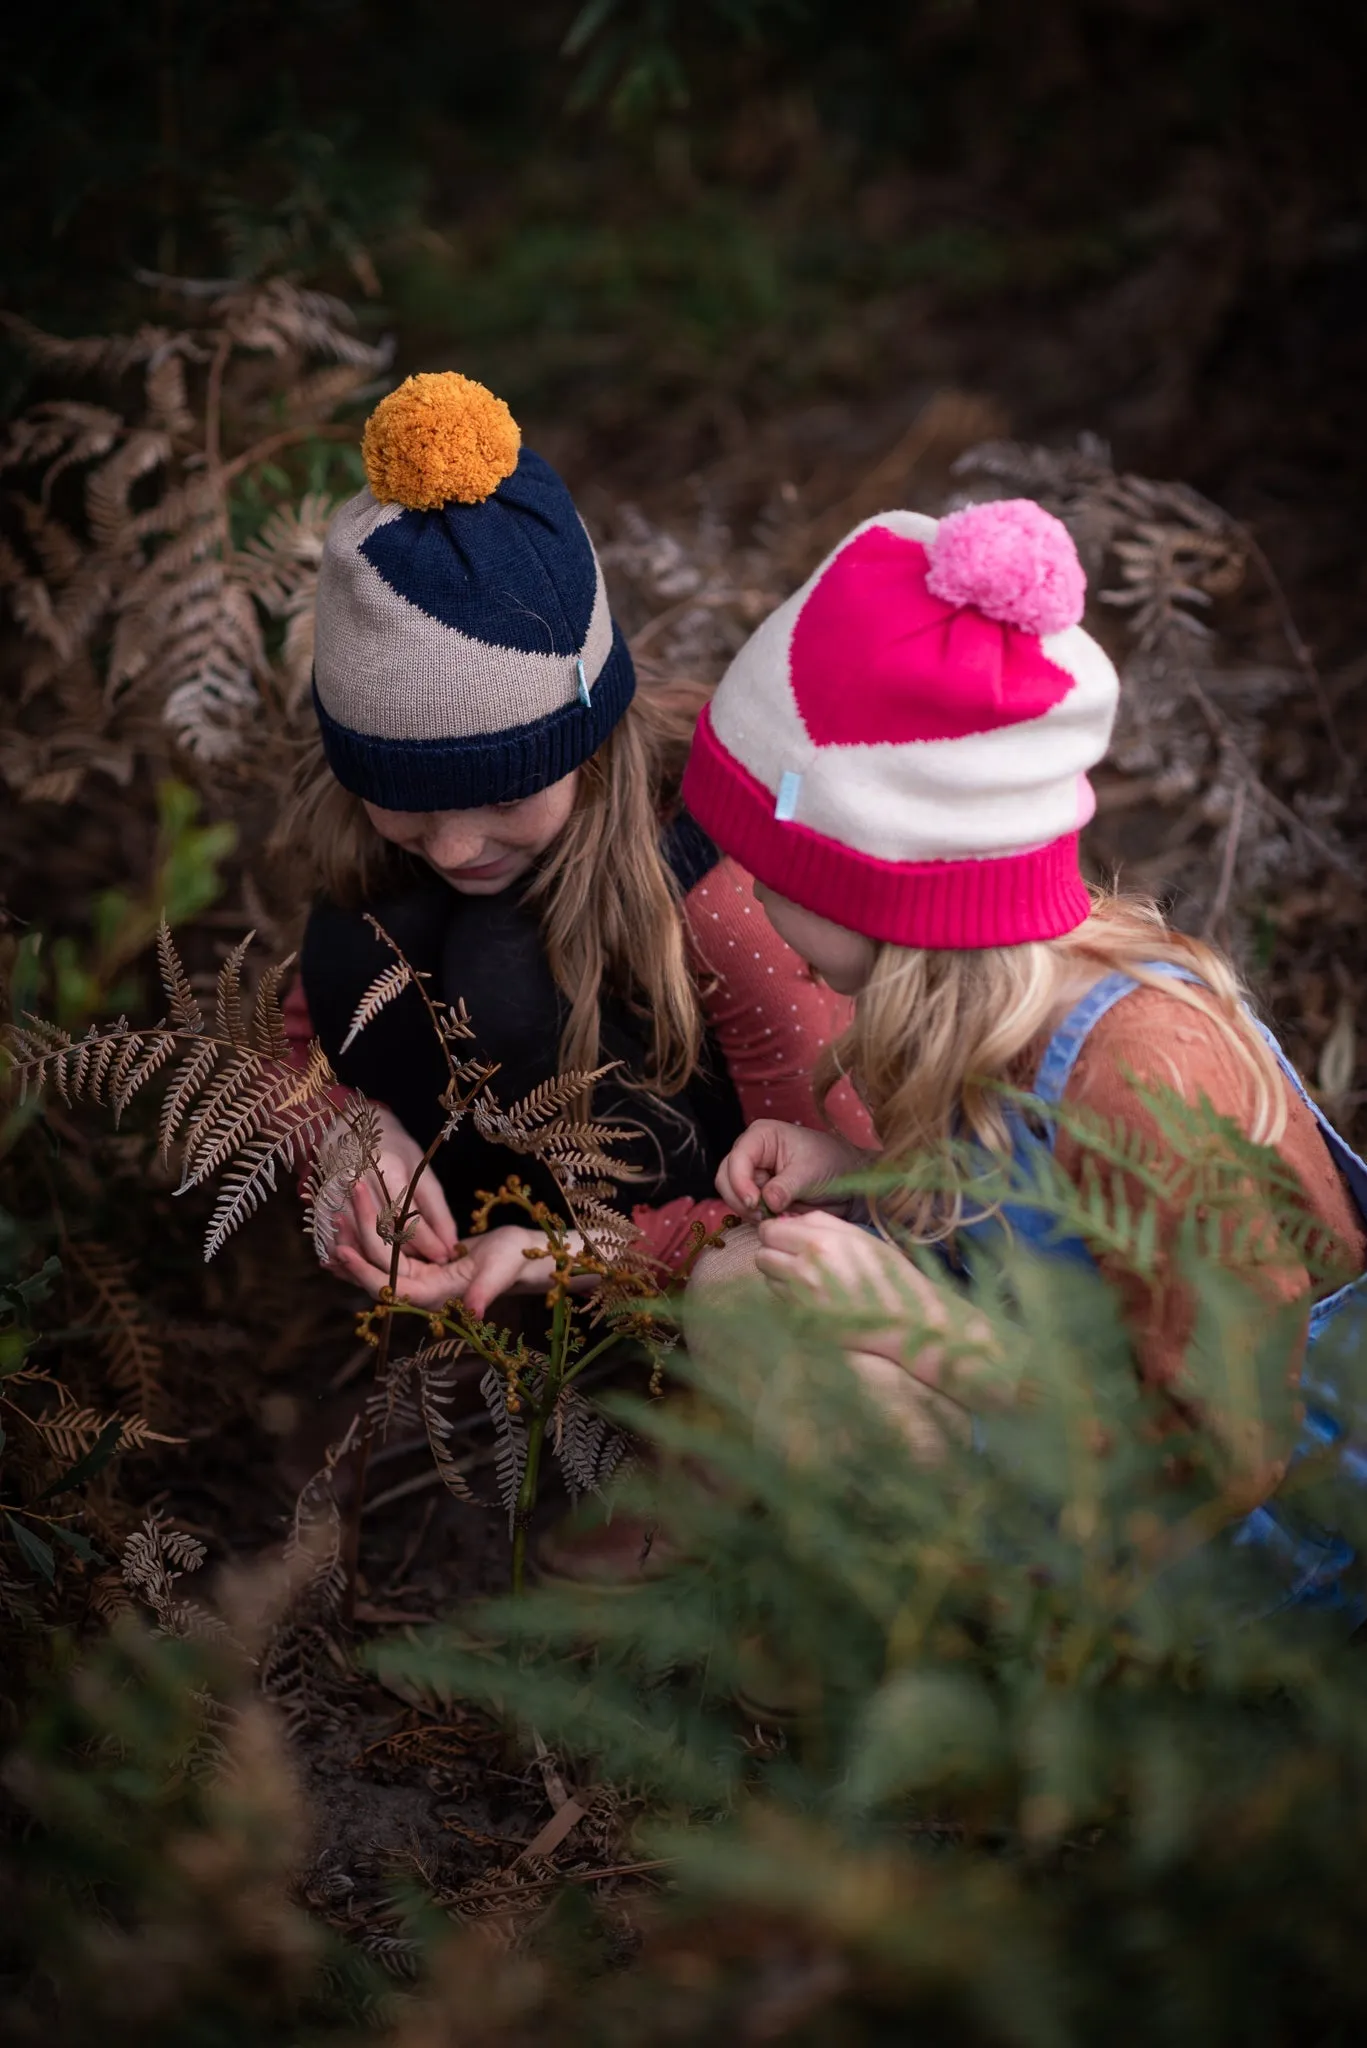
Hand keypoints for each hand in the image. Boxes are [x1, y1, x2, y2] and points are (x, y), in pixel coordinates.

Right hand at [329, 1104, 457, 1274]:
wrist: (348, 1127)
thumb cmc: (391, 1146)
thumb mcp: (420, 1169)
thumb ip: (436, 1209)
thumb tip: (451, 1245)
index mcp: (387, 1168)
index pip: (410, 1217)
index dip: (429, 1242)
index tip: (446, 1257)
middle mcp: (357, 1182)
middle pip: (384, 1234)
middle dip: (408, 1257)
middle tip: (427, 1267)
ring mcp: (334, 1195)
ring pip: (360, 1243)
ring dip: (383, 1262)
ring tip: (404, 1270)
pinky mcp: (319, 1206)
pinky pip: (336, 1242)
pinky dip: (353, 1257)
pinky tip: (368, 1266)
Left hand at [334, 1216, 558, 1318]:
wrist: (521, 1257)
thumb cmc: (513, 1261)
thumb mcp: (500, 1271)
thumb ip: (485, 1292)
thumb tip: (475, 1311)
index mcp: (433, 1296)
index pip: (389, 1286)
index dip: (365, 1270)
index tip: (342, 1249)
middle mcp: (419, 1291)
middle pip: (376, 1270)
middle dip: (355, 1244)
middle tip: (337, 1213)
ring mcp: (417, 1277)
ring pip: (376, 1261)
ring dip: (355, 1240)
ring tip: (334, 1216)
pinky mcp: (418, 1264)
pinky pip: (385, 1253)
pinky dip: (366, 1240)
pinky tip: (348, 1225)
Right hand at [716, 1120, 870, 1217]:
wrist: (847, 1181)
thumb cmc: (830, 1164)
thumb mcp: (810, 1173)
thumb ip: (785, 1186)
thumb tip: (767, 1202)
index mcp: (761, 1136)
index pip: (737, 1159)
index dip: (739, 1182)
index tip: (754, 1202)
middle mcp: (751, 1153)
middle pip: (726, 1178)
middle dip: (741, 1199)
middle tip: (762, 1214)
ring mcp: (752, 1174)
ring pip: (732, 1197)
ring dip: (749, 1211)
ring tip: (774, 1215)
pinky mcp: (758, 1194)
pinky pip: (746, 1209)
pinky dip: (757, 1217)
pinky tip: (776, 1217)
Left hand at [755, 1209, 991, 1393]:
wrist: (905, 1320)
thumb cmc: (886, 1275)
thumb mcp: (858, 1236)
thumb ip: (821, 1224)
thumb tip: (789, 1220)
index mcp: (821, 1242)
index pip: (770, 1230)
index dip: (776, 1232)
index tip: (786, 1237)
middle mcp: (805, 1268)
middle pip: (762, 1253)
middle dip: (773, 1253)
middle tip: (792, 1256)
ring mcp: (802, 1298)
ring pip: (767, 1277)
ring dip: (778, 1274)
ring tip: (806, 1276)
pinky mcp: (802, 1320)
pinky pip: (779, 1299)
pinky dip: (787, 1294)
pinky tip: (811, 1294)